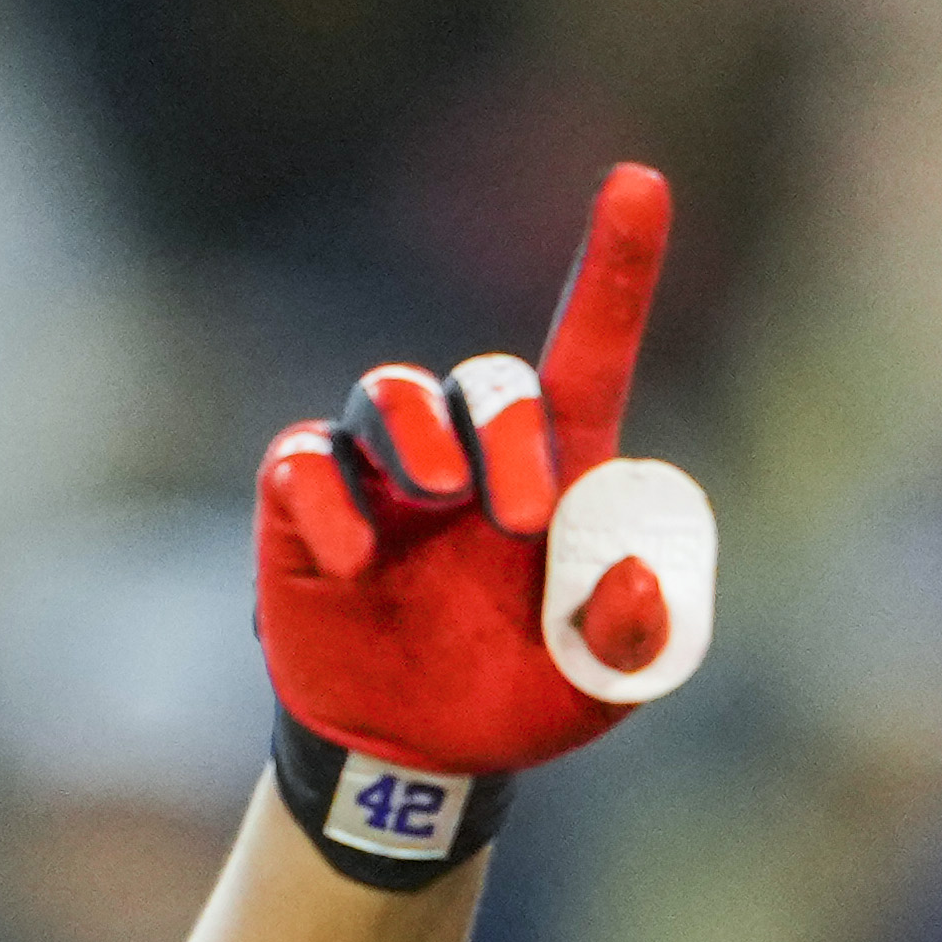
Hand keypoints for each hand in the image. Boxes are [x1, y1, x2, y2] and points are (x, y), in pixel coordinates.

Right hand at [250, 163, 714, 876]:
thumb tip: (630, 576)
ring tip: (435, 498)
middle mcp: (471, 456)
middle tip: (525, 515)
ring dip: (416, 435)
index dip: (615, 267)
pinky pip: (301, 462)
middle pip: (487, 381)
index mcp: (558, 475)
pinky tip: (354, 556)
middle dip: (509, 429)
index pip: (587, 350)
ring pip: (389, 394)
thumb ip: (636, 635)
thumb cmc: (522, 696)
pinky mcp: (304, 513)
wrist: (421, 759)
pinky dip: (325, 495)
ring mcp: (383, 479)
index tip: (640, 182)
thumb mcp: (603, 686)